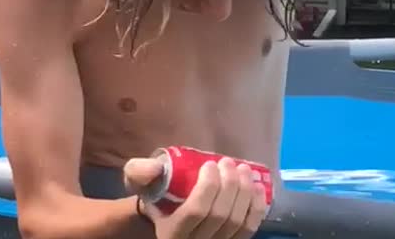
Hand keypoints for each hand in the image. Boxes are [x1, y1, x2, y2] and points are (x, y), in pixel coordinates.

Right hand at [124, 157, 267, 238]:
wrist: (166, 217)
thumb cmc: (155, 197)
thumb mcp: (138, 182)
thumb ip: (139, 172)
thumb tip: (155, 167)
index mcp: (171, 233)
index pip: (196, 211)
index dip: (209, 186)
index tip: (211, 164)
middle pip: (220, 215)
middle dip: (229, 184)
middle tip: (228, 162)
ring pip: (237, 222)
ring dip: (244, 192)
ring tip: (243, 169)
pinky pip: (249, 229)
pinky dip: (256, 206)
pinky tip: (256, 187)